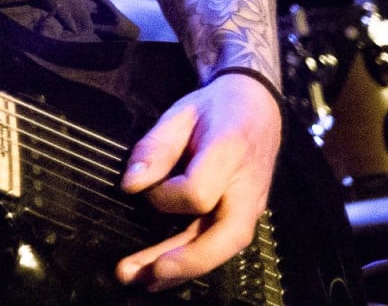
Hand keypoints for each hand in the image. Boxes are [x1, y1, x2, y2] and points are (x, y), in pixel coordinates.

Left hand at [116, 72, 281, 290]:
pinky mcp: (246, 218)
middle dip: (186, 260)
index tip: (143, 184)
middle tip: (146, 273)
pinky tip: (161, 275)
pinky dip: (191, 263)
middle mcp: (247, 188)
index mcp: (230, 152)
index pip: (198, 192)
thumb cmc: (214, 109)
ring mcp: (252, 207)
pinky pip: (220, 245)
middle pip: (225, 236)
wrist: (257, 106)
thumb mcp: (180, 114)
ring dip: (183, 269)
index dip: (165, 195)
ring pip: (223, 249)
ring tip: (141, 281)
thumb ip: (155, 148)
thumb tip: (130, 185)